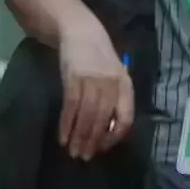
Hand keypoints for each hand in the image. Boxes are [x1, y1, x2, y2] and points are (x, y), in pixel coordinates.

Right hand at [58, 26, 133, 160]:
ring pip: (87, 115)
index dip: (115, 135)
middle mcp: (111, 83)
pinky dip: (67, 124)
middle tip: (84, 157)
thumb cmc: (100, 57)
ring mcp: (92, 80)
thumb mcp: (114, 75)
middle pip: (104, 119)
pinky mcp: (74, 78)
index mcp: (125, 84)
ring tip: (73, 151)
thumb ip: (115, 98)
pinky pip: (71, 106)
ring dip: (79, 136)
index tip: (104, 147)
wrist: (81, 31)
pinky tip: (63, 136)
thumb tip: (110, 129)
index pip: (126, 116)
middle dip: (93, 141)